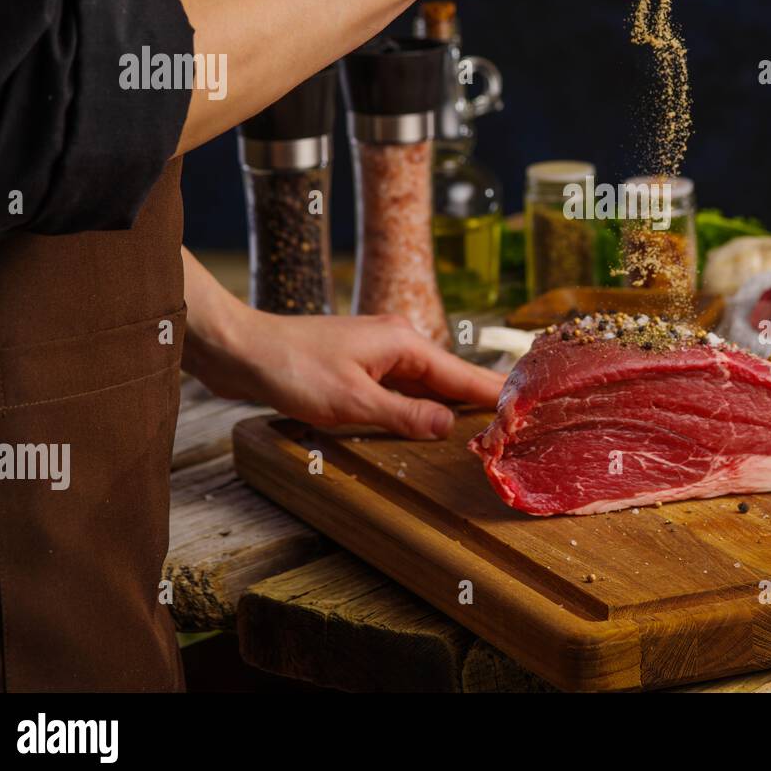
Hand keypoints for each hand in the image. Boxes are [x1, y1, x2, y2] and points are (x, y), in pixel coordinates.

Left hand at [220, 311, 504, 438]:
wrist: (241, 348)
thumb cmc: (292, 369)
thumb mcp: (352, 401)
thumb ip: (405, 415)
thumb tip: (450, 426)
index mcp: (404, 343)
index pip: (463, 374)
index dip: (495, 396)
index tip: (529, 410)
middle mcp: (397, 342)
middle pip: (449, 379)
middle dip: (479, 402)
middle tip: (514, 427)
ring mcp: (378, 353)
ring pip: (425, 385)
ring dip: (448, 406)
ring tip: (484, 428)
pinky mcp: (358, 366)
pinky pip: (401, 388)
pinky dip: (418, 406)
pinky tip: (427, 422)